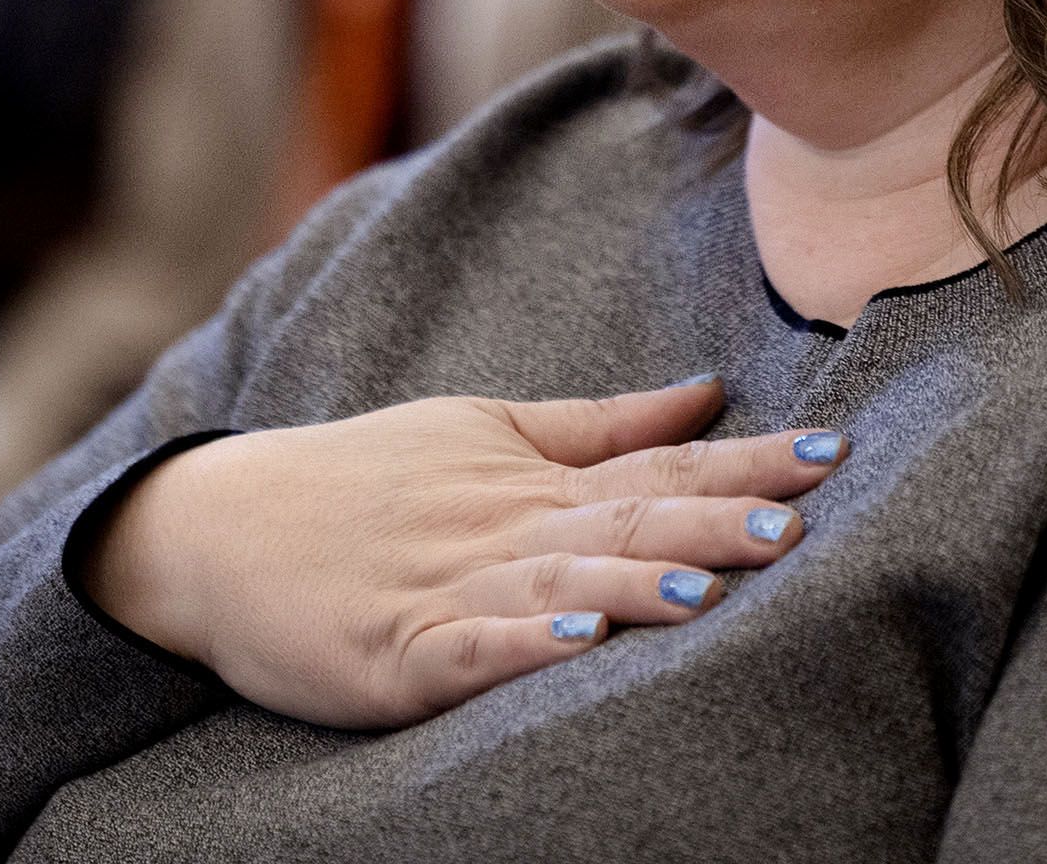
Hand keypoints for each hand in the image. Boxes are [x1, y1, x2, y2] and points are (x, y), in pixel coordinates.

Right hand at [85, 375, 842, 726]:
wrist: (214, 526)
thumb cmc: (363, 481)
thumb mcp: (483, 431)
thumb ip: (602, 425)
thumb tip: (713, 393)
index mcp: (533, 483)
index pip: (659, 470)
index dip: (746, 463)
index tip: (833, 452)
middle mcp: (501, 529)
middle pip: (623, 525)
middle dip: (713, 526)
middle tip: (797, 522)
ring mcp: (445, 589)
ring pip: (555, 582)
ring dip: (635, 583)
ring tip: (709, 589)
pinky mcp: (391, 652)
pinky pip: (466, 648)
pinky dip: (520, 643)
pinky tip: (575, 636)